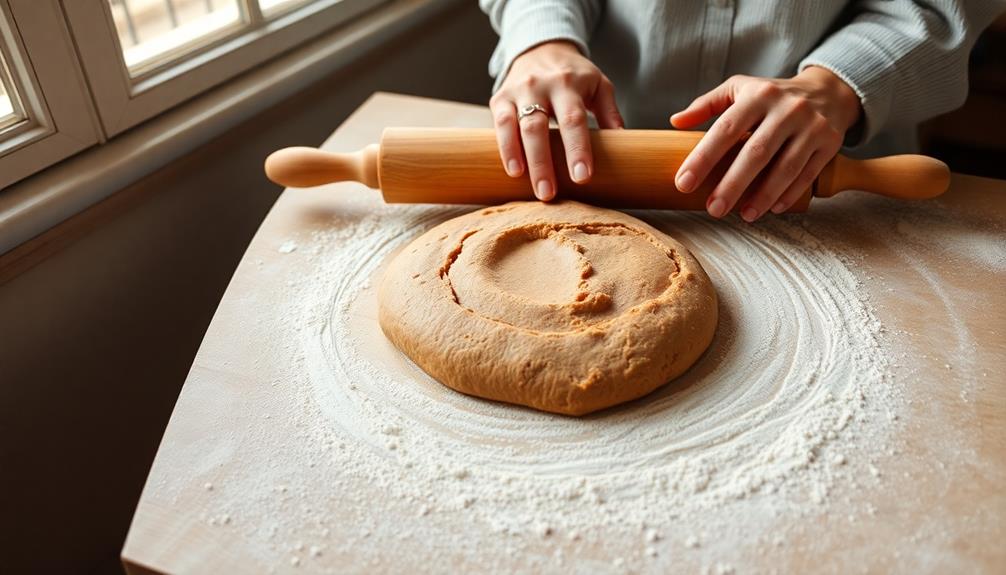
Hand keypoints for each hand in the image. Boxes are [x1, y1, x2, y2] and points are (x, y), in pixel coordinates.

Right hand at [490, 41, 623, 200]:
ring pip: (515, 126)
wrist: (542, 48)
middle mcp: (539, 85)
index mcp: (569, 83)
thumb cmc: (575, 76)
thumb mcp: (599, 85)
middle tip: (549, 194)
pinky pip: (499, 125)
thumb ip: (610, 113)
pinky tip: (513, 170)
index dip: (577, 149)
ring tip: (531, 187)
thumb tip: (623, 144)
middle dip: (543, 162)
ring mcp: (517, 91)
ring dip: (522, 159)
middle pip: (538, 126)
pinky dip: (505, 149)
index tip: (582, 177)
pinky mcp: (500, 98)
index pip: (573, 119)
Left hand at [671, 67, 861, 220]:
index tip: (684, 183)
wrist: (827, 91)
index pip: (725, 128)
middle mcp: (787, 109)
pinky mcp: (830, 143)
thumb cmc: (771, 96)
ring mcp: (812, 126)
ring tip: (744, 216)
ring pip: (786, 167)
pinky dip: (789, 193)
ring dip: (764, 195)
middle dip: (733, 184)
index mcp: (758, 95)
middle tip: (713, 209)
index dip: (703, 158)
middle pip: (756, 152)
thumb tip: (675, 121)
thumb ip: (707, 105)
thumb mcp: (739, 89)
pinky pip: (808, 173)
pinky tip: (772, 209)